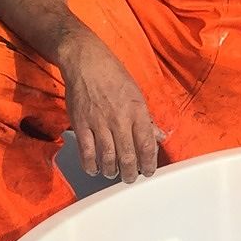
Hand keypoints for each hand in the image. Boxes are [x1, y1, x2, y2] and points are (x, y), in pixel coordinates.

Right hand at [58, 31, 159, 182]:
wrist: (86, 62)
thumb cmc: (113, 75)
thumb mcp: (137, 94)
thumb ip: (147, 118)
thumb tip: (159, 136)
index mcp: (137, 111)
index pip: (147, 144)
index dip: (149, 163)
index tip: (149, 171)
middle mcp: (119, 119)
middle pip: (128, 156)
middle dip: (131, 173)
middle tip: (131, 178)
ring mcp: (99, 123)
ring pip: (108, 157)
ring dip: (112, 170)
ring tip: (114, 173)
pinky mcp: (81, 124)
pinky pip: (86, 151)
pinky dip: (91, 164)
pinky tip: (95, 169)